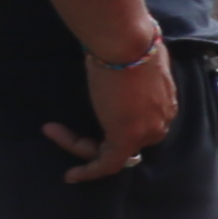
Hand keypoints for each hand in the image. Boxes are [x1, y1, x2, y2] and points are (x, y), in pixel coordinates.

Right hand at [46, 31, 180, 183]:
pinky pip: (108, 164)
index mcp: (165, 102)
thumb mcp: (135, 60)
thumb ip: (132, 73)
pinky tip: (70, 176)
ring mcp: (147, 130)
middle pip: (128, 142)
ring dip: (80, 145)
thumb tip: (120, 65)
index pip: (141, 125)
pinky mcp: (127, 137)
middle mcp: (161, 120)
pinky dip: (89, 171)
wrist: (125, 43)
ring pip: (114, 152)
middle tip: (61, 128)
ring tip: (52, 130)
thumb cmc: (127, 43)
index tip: (91, 118)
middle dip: (94, 139)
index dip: (111, 124)